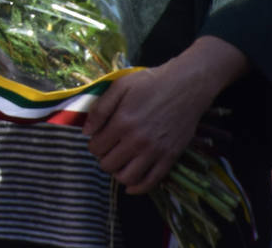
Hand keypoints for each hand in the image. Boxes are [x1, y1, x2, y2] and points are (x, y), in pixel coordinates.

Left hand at [83, 37, 247, 194]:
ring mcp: (155, 152)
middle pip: (109, 165)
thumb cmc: (150, 83)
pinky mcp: (170, 158)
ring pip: (127, 178)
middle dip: (103, 158)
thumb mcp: (119, 86)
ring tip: (118, 162)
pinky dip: (138, 187)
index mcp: (122, 122)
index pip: (96, 147)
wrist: (185, 87)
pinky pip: (151, 182)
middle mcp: (138, 141)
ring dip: (118, 173)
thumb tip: (86, 131)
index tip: (97, 138)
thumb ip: (100, 109)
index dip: (92, 144)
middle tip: (107, 149)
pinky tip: (131, 184)